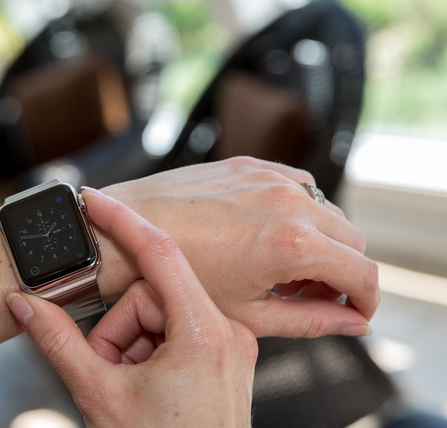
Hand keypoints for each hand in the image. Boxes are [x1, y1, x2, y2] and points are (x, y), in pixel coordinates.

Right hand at [6, 188, 255, 426]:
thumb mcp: (99, 394)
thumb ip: (55, 341)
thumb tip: (22, 304)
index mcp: (205, 333)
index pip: (158, 252)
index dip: (120, 221)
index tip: (92, 200)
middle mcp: (227, 332)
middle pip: (150, 294)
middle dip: (117, 328)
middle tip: (105, 368)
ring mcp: (229, 345)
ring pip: (159, 313)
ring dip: (129, 344)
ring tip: (125, 385)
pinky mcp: (224, 356)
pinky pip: (175, 330)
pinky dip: (147, 352)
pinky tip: (142, 385)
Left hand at [97, 156, 378, 337]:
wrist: (121, 237)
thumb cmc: (171, 279)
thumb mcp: (247, 313)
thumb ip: (310, 320)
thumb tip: (350, 323)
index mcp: (293, 244)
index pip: (364, 274)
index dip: (366, 301)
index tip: (354, 312)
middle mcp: (289, 203)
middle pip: (352, 240)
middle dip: (342, 272)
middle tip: (310, 296)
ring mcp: (269, 178)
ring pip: (327, 210)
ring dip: (320, 240)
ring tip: (280, 268)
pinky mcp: (249, 165)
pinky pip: (296, 184)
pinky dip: (296, 210)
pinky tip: (265, 234)